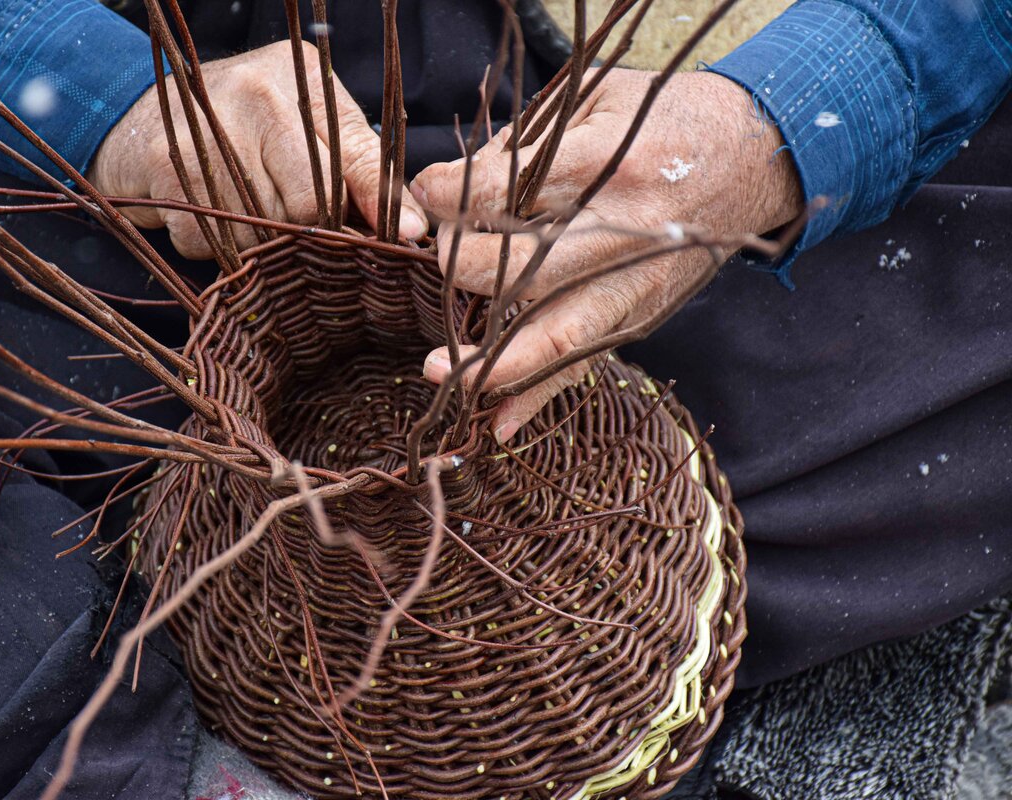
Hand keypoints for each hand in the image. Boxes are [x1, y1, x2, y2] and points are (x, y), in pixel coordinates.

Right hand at [90, 41, 426, 254]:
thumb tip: (415, 230)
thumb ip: (359, 169)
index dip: (378, 204)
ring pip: (263, 230)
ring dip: (255, 240)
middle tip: (282, 217)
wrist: (132, 116)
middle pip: (310, 206)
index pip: (356, 155)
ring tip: (236, 204)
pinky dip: (211, 243)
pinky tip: (203, 208)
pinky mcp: (171, 167)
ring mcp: (211, 130)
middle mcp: (258, 94)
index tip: (408, 238)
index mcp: (301, 80)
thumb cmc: (239, 128)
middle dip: (303, 228)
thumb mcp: (305, 126)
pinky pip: (214, 241)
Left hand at [410, 68, 802, 441]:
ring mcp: (635, 285)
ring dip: (494, 361)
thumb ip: (527, 138)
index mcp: (609, 165)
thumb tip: (455, 186)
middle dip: (466, 269)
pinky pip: (584, 363)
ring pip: (557, 335)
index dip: (455, 195)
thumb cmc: (665, 117)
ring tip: (438, 371)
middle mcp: (624, 234)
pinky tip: (498, 424)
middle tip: (438, 257)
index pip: (510, 189)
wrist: (759, 155)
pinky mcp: (641, 316)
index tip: (423, 195)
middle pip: (527, 270)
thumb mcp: (597, 97)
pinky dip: (540, 395)